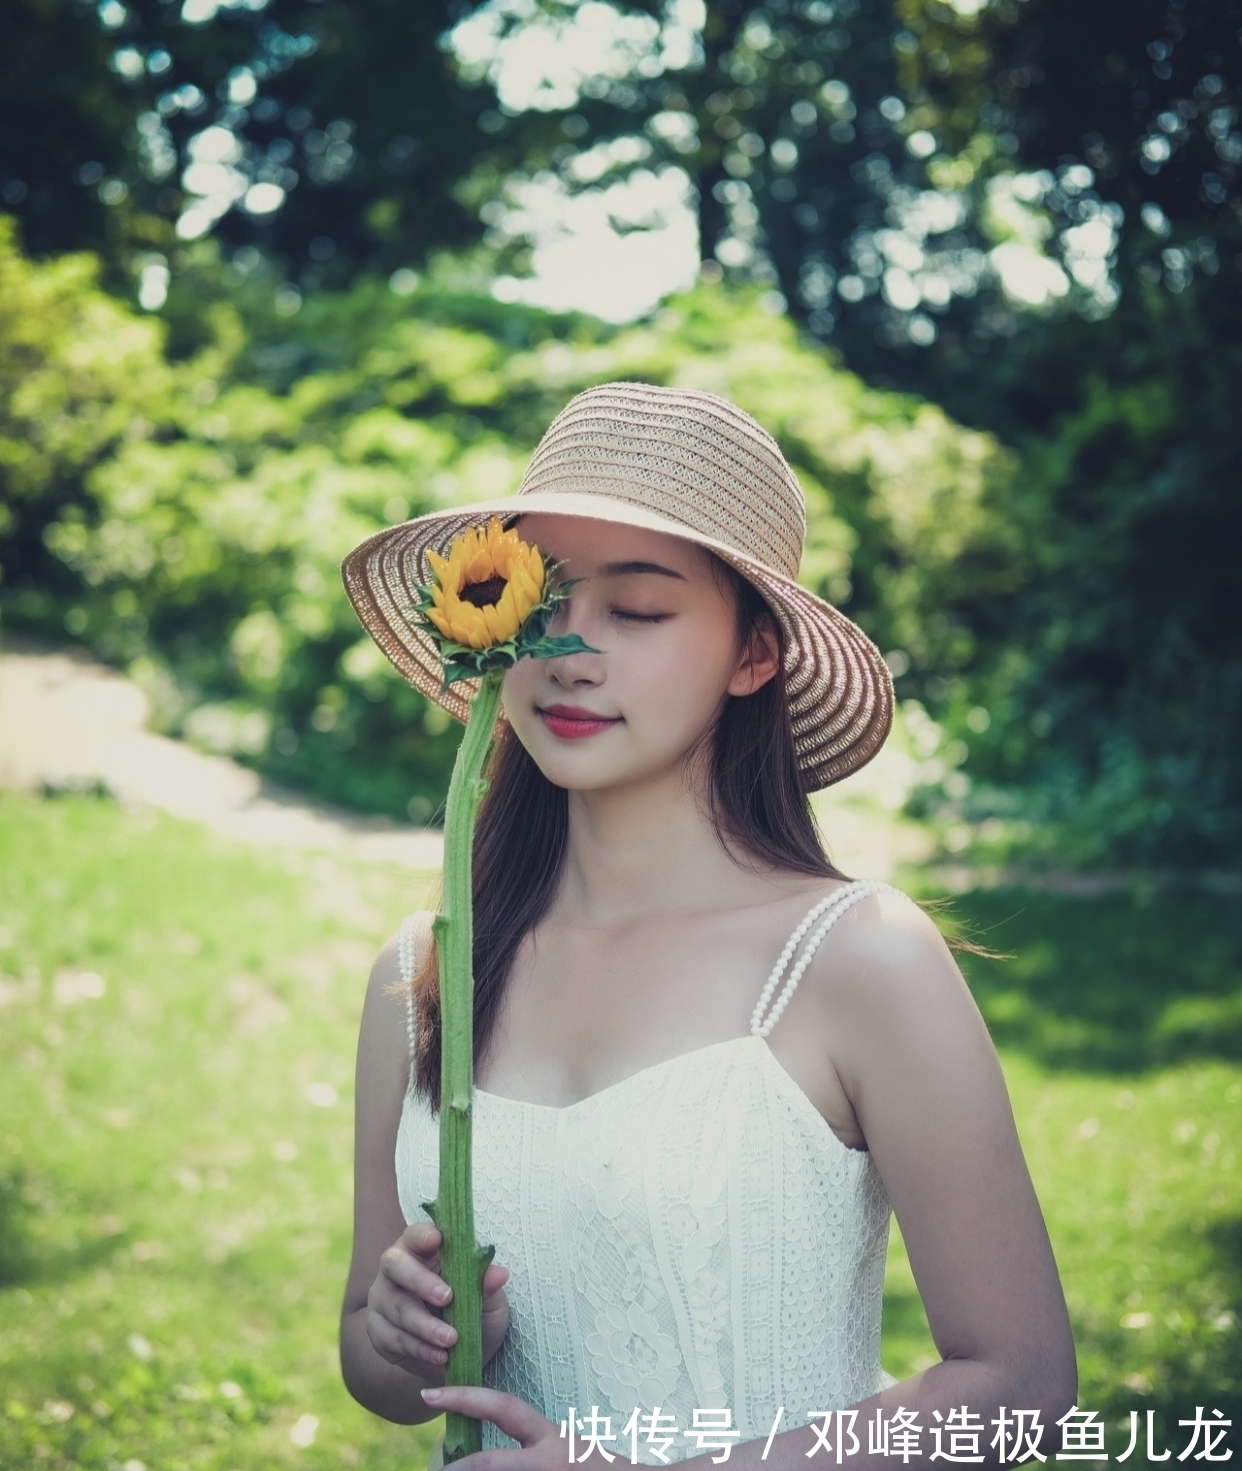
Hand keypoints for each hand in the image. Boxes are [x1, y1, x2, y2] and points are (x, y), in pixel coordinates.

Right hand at [366, 1220, 511, 1377]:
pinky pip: (393, 1337)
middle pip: (395, 1265)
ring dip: (425, 1325)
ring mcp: (383, 1298)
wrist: (457, 1356)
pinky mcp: (378, 1330)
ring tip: (451, 1339)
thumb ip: (488, 1286)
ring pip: (397, 1307)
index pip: (416, 1233)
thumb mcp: (489, 1301)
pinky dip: (419, 1348)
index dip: (423, 1235)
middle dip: (421, 1281)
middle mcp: (396, 1269)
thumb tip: (499, 1273)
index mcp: (422, 1250)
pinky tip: (440, 1355)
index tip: (437, 1240)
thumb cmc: (472, 1314)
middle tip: (447, 1297)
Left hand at [420, 1384, 567, 1470]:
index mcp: (552, 1439)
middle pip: (487, 1464)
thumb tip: (480, 1459)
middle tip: (434, 1470)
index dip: (464, 1397)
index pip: (502, 1408)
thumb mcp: (566, 1450)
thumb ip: (530, 1449)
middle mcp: (548, 1461)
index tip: (430, 1393)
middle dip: (454, 1470)